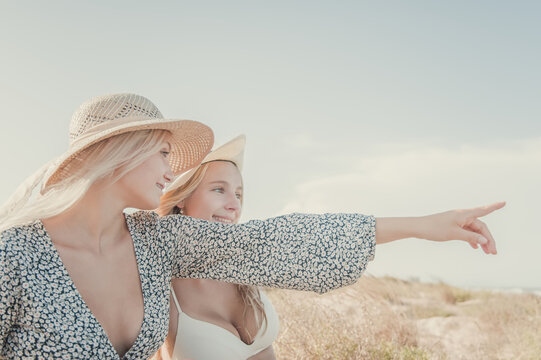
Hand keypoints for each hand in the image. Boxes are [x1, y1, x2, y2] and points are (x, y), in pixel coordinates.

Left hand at [375, 202, 504, 253]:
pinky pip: (467, 232)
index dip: (494, 207)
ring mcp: (458, 221)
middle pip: (481, 227)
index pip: (483, 210)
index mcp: (464, 214)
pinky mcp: (453, 226)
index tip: (504, 202)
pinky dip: (472, 239)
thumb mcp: (454, 234)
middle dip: (488, 239)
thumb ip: (470, 237)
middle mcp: (462, 216)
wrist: (418, 228)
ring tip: (487, 253)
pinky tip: (475, 248)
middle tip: (493, 253)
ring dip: (481, 241)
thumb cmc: (435, 228)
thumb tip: (485, 240)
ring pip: (474, 231)